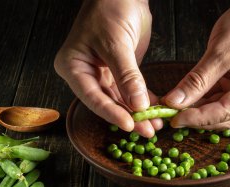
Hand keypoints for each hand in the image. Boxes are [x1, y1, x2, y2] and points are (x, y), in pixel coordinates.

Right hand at [54, 0, 160, 136]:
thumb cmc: (110, 9)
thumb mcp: (116, 43)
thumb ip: (127, 76)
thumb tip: (139, 106)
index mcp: (73, 66)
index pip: (92, 97)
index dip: (111, 113)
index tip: (130, 125)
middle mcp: (85, 74)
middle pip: (107, 102)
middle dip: (129, 117)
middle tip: (147, 131)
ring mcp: (102, 74)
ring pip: (120, 100)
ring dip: (138, 113)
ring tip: (155, 125)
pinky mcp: (119, 73)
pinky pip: (130, 91)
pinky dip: (144, 101)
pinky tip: (156, 110)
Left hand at [163, 0, 229, 129]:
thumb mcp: (219, 52)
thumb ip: (196, 81)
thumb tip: (174, 102)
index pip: (224, 113)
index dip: (197, 119)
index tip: (174, 120)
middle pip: (223, 117)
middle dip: (196, 117)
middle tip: (170, 115)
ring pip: (219, 112)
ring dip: (197, 110)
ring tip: (174, 107)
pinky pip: (219, 101)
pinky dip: (202, 101)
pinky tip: (186, 100)